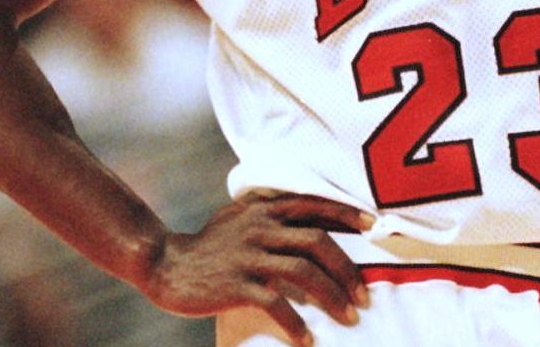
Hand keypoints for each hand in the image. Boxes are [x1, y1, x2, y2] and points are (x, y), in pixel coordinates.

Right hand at [142, 192, 373, 344]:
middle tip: (364, 294)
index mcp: (265, 208)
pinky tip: (307, 338)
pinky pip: (275, 302)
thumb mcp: (239, 217)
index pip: (315, 205)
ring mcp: (248, 255)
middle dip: (348, 269)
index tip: (375, 226)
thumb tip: (313, 218)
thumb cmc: (208, 244)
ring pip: (303, 271)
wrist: (163, 264)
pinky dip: (295, 322)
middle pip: (318, 242)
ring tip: (349, 316)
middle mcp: (260, 227)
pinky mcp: (235, 284)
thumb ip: (271, 212)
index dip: (347, 214)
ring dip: (332, 296)